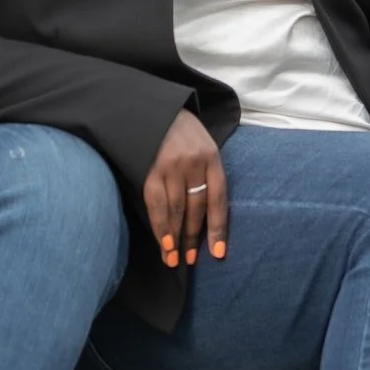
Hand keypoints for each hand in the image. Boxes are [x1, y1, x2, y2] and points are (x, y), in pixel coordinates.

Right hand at [143, 110, 227, 267]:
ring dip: (176, 238)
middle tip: (190, 262)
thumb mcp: (203, 145)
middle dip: (193, 237)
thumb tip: (205, 215)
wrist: (152, 107)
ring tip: (174, 260)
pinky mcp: (150, 169)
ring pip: (176, 210)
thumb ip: (206, 174)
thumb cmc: (181, 132)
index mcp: (211, 157)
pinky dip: (160, 226)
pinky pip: (156, 204)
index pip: (218, 199)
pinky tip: (163, 243)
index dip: (218, 228)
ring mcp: (171, 166)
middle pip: (196, 208)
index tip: (218, 253)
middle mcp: (193, 163)